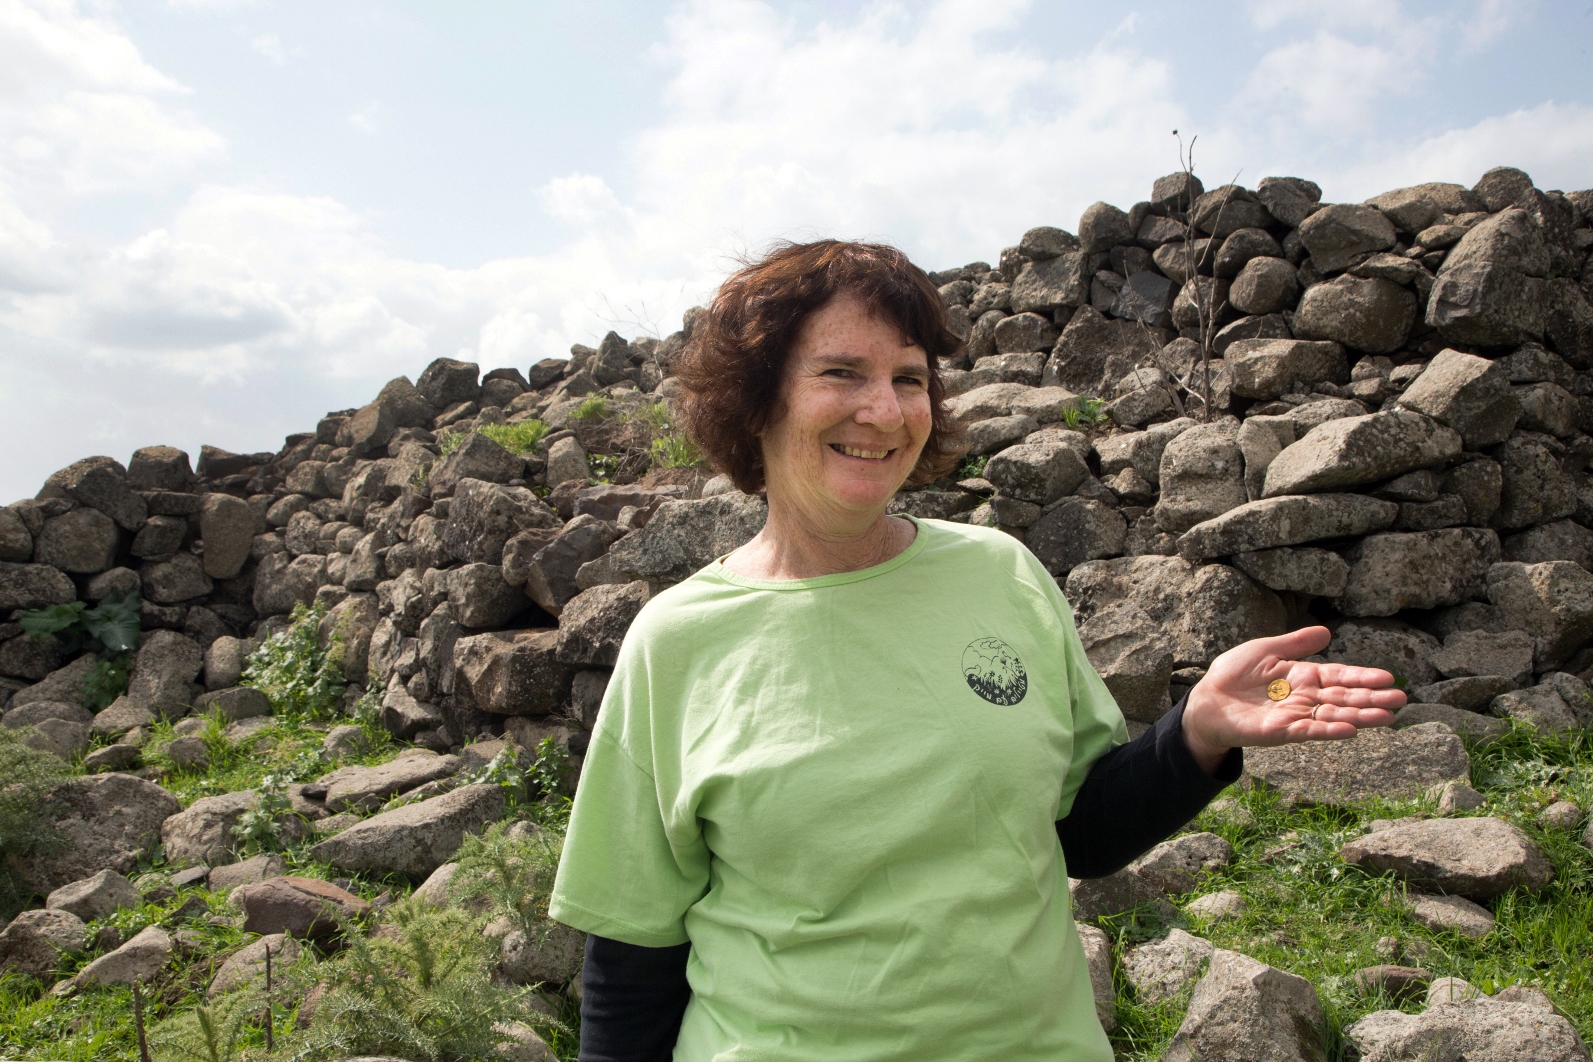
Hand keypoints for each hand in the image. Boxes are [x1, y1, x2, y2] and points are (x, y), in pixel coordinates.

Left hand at [1181, 626, 1405, 773]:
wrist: (1207, 699)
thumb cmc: (1233, 674)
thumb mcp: (1265, 650)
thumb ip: (1295, 643)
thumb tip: (1327, 632)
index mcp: (1303, 676)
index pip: (1339, 676)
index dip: (1362, 677)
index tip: (1389, 678)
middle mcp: (1304, 698)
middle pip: (1344, 698)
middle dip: (1372, 699)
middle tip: (1401, 700)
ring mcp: (1295, 715)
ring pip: (1334, 715)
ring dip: (1361, 716)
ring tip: (1388, 717)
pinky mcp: (1281, 731)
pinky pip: (1310, 730)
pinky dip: (1330, 730)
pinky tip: (1351, 730)